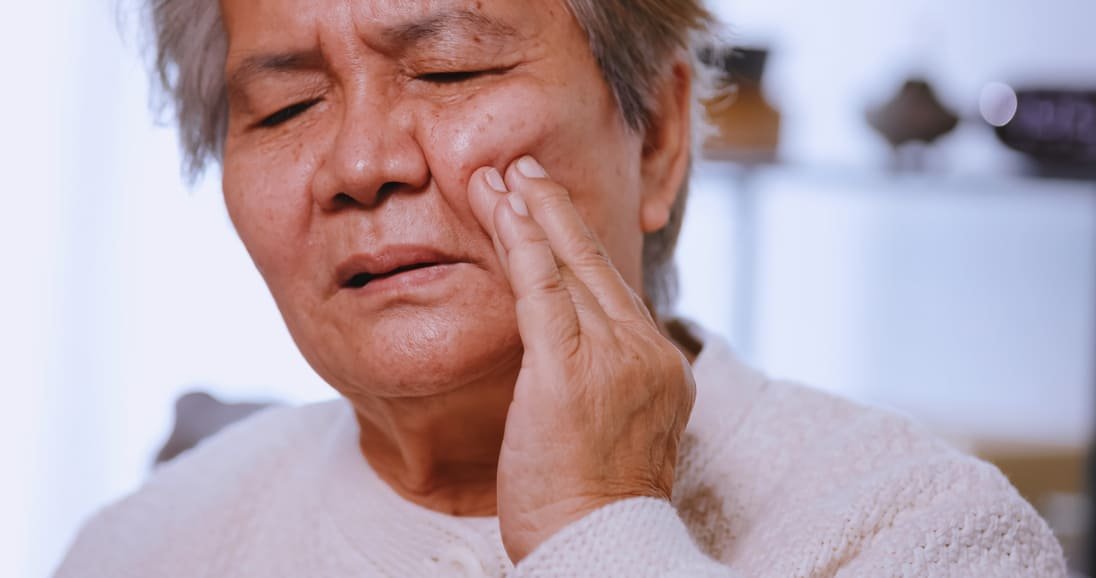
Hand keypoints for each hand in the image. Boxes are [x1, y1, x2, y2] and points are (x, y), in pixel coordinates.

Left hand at [467, 156, 696, 562]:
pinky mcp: (569, 370)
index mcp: (660, 364)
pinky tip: (504, 208)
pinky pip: (541, 291)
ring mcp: (613, 358)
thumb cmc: (593, 501)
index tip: (550, 209)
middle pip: (594, 265)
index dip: (577, 243)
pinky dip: (521, 243)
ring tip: (503, 176)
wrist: (599, 547)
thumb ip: (607, 376)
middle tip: (525, 168)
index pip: (613, 288)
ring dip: (531, 214)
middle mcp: (646, 351)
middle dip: (555, 212)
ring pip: (567, 268)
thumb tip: (577, 349)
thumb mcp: (617, 427)